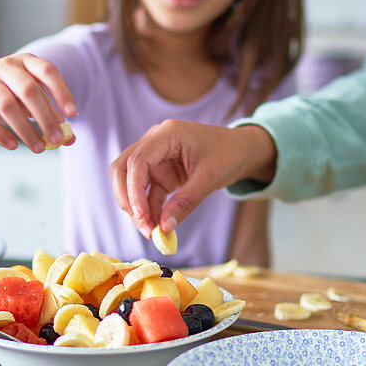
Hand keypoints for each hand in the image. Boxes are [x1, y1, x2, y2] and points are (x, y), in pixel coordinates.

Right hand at [0, 53, 76, 151]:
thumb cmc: (11, 91)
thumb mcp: (32, 96)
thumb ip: (51, 115)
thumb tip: (69, 139)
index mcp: (27, 61)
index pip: (47, 71)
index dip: (61, 92)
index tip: (72, 114)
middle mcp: (6, 66)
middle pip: (28, 90)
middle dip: (45, 117)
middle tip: (57, 140)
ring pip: (6, 105)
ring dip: (25, 130)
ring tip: (39, 148)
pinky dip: (0, 133)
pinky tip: (13, 145)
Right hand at [110, 120, 276, 235]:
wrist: (241, 150)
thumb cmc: (229, 155)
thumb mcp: (210, 178)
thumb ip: (186, 202)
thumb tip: (164, 227)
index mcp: (167, 134)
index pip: (137, 161)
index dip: (133, 191)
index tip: (142, 217)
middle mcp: (155, 141)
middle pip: (123, 168)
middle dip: (127, 199)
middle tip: (142, 225)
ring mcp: (155, 156)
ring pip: (129, 181)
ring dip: (135, 206)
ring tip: (150, 230)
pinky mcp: (159, 171)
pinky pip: (145, 191)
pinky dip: (148, 208)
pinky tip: (157, 226)